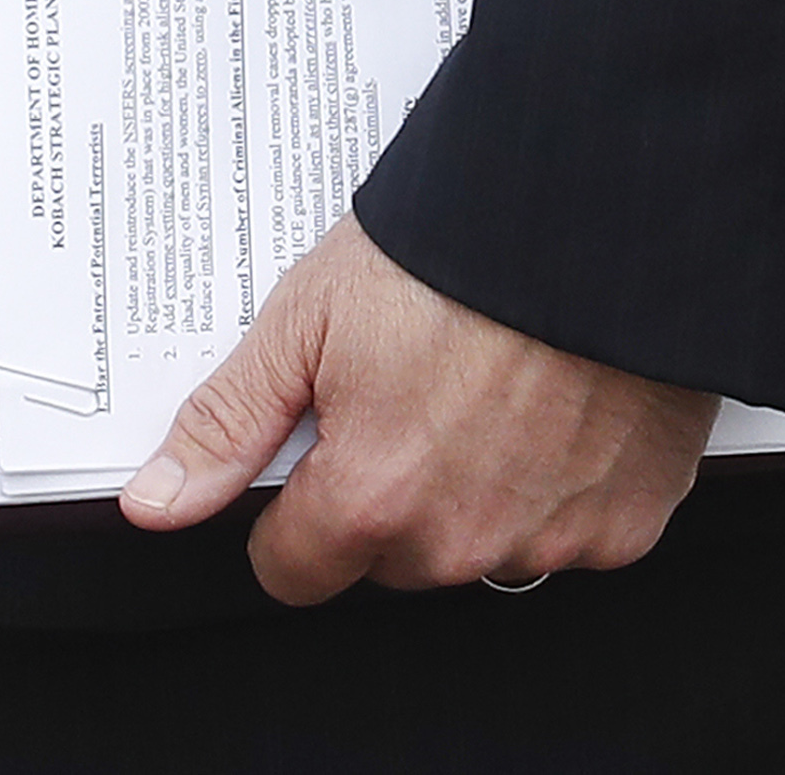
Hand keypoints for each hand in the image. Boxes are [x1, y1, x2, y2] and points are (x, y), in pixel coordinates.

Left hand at [118, 215, 721, 604]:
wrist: (596, 212)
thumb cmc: (454, 253)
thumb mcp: (307, 318)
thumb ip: (231, 424)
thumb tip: (158, 503)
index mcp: (370, 499)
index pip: (295, 571)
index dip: (296, 512)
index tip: (322, 455)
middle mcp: (460, 539)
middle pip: (392, 557)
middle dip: (391, 493)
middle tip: (415, 393)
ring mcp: (550, 537)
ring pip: (481, 546)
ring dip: (478, 491)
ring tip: (492, 387)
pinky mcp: (626, 521)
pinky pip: (573, 529)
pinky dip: (562, 482)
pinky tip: (558, 405)